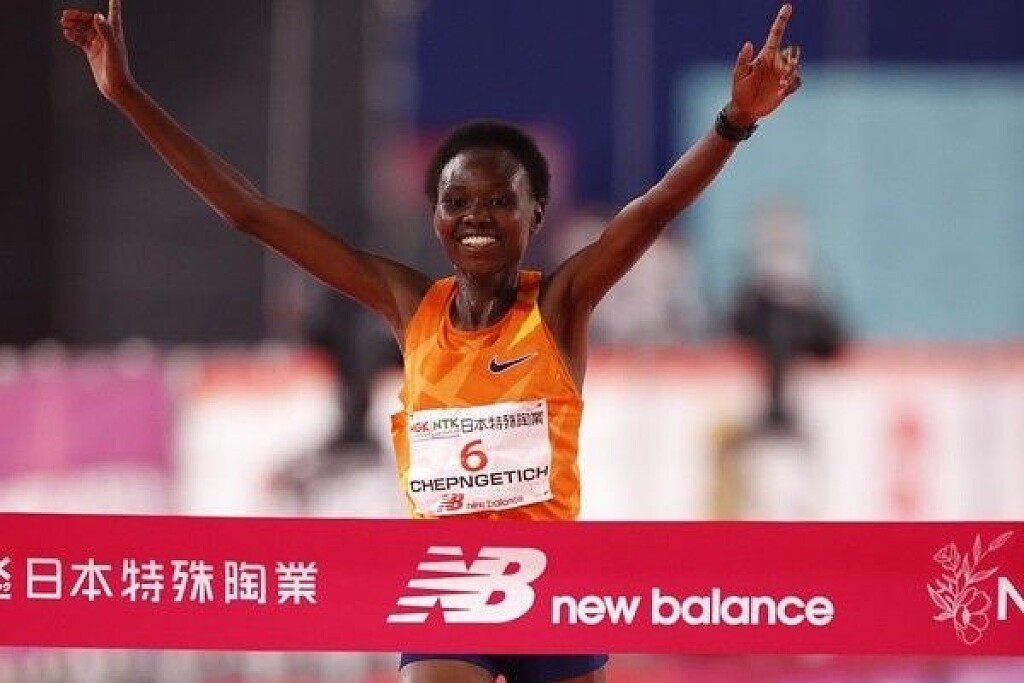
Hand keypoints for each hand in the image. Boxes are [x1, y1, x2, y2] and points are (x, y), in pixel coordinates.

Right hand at [60, 0, 133, 101]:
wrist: (116, 87)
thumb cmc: (118, 68)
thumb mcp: (112, 48)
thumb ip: (105, 31)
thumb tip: (98, 16)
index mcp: (114, 33)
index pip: (113, 15)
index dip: (113, 5)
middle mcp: (107, 37)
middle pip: (91, 21)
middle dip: (79, 16)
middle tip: (65, 15)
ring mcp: (99, 44)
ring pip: (84, 30)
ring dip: (74, 25)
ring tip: (63, 23)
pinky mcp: (93, 53)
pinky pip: (81, 40)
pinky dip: (74, 35)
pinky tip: (67, 34)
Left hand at [728, 3, 801, 125]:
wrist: (746, 109)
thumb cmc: (740, 90)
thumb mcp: (738, 75)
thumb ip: (743, 60)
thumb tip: (748, 43)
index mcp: (765, 56)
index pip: (776, 34)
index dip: (782, 20)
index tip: (788, 7)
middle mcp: (776, 63)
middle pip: (792, 51)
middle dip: (792, 58)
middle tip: (784, 72)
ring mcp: (782, 75)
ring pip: (797, 66)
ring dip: (792, 73)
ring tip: (781, 84)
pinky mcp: (786, 87)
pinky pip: (797, 81)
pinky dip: (793, 84)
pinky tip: (783, 91)